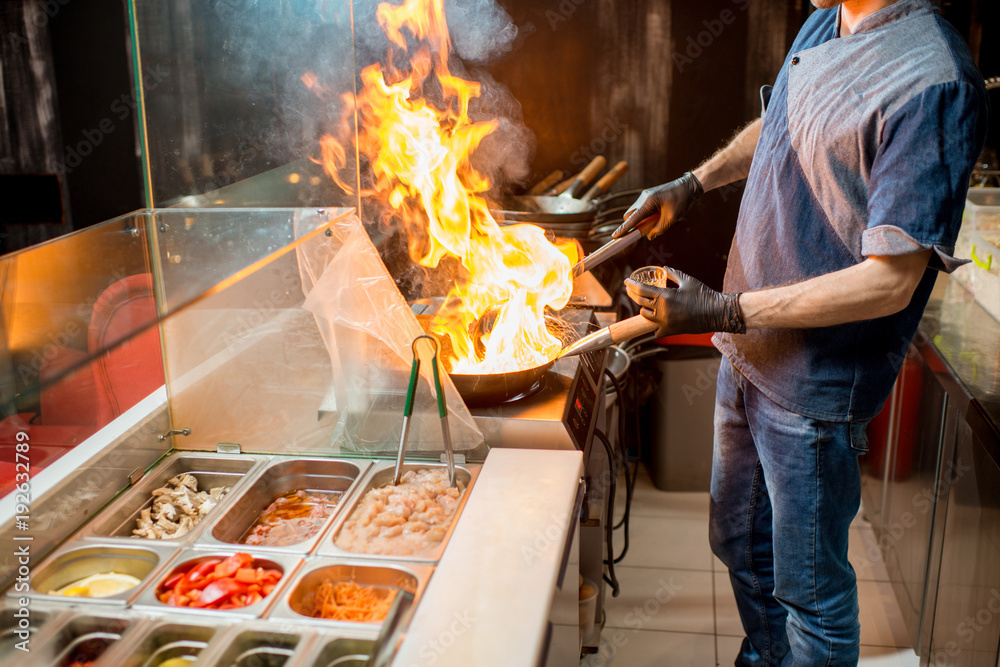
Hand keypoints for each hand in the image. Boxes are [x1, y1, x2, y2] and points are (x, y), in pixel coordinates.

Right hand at [612, 172, 703, 239]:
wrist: (689, 185)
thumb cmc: (682, 199)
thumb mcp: (672, 217)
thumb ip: (660, 228)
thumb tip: (649, 236)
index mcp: (648, 202)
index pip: (632, 218)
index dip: (624, 229)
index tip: (615, 236)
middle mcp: (644, 198)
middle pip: (630, 215)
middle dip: (632, 225)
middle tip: (642, 232)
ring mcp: (645, 196)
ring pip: (636, 212)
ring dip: (641, 221)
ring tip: (656, 222)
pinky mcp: (649, 197)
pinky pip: (642, 209)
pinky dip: (646, 216)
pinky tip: (658, 216)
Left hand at [625, 266, 745, 336]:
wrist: (716, 312)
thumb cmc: (703, 294)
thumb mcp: (687, 280)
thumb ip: (673, 274)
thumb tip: (664, 268)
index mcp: (665, 296)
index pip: (641, 289)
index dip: (631, 284)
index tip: (626, 281)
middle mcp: (662, 310)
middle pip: (640, 302)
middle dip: (633, 295)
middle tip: (631, 290)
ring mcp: (665, 322)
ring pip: (645, 316)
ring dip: (644, 309)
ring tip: (646, 304)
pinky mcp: (671, 331)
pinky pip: (655, 330)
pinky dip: (654, 326)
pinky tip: (656, 321)